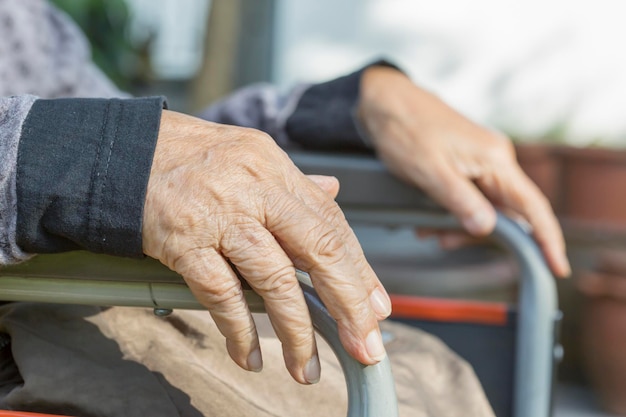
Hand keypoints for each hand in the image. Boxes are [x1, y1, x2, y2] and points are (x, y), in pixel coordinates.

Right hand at [142, 110, 390, 383]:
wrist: (122, 151)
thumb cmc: (188, 155)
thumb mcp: (250, 155)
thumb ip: (293, 181)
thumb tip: (333, 193)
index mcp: (275, 169)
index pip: (332, 224)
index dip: (359, 270)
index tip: (376, 307)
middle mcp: (255, 189)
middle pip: (319, 249)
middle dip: (349, 303)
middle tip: (365, 345)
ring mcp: (220, 216)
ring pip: (275, 280)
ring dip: (296, 332)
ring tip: (306, 367)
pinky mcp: (184, 241)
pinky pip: (221, 294)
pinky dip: (238, 331)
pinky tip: (249, 356)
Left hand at [358, 66, 570, 277]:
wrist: (385, 101)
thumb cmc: (405, 129)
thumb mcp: (429, 171)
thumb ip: (460, 201)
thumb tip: (487, 229)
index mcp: (495, 159)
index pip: (532, 206)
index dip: (547, 239)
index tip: (557, 268)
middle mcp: (496, 160)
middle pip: (505, 213)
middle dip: (476, 234)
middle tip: (441, 241)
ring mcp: (481, 161)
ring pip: (484, 207)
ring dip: (458, 225)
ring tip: (425, 229)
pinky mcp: (466, 163)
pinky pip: (470, 196)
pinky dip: (452, 212)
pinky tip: (428, 218)